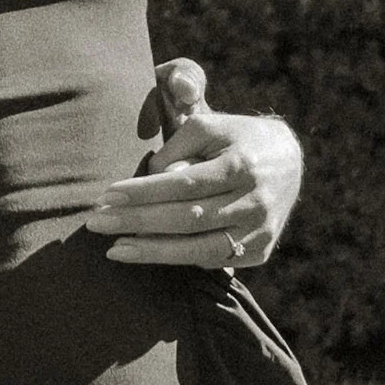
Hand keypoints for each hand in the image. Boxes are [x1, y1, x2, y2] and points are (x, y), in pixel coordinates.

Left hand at [87, 56, 303, 271]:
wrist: (288, 160)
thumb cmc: (233, 138)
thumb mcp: (207, 125)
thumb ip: (176, 146)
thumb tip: (149, 179)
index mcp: (241, 166)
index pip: (184, 184)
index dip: (143, 193)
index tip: (106, 196)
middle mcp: (255, 202)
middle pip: (187, 219)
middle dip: (137, 222)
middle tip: (96, 223)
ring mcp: (261, 231)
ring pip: (200, 249)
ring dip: (154, 252)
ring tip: (115, 249)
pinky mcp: (261, 251)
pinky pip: (215, 260)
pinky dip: (181, 260)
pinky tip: (150, 253)